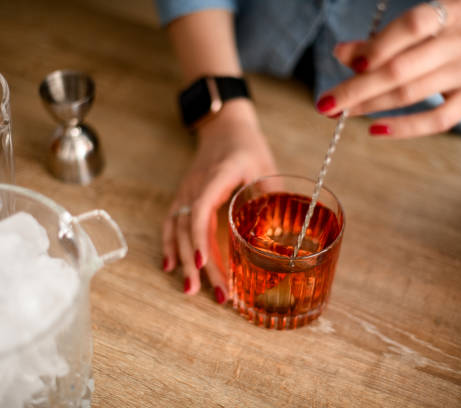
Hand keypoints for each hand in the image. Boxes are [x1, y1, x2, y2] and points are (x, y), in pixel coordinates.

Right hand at [162, 99, 276, 302]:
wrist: (224, 126)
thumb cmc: (247, 146)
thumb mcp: (265, 166)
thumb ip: (273, 196)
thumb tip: (291, 232)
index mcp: (217, 176)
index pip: (200, 210)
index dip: (200, 238)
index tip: (205, 264)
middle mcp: (196, 186)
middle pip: (189, 228)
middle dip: (198, 262)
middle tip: (214, 293)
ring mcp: (187, 191)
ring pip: (177, 229)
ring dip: (183, 260)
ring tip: (190, 290)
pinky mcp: (184, 196)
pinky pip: (171, 223)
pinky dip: (170, 246)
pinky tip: (171, 267)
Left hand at [318, 0, 460, 137]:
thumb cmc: (436, 32)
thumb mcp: (412, 27)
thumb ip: (376, 42)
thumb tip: (340, 53)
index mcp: (446, 13)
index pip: (411, 27)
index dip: (379, 46)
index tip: (349, 65)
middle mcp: (460, 41)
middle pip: (402, 69)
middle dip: (358, 88)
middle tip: (325, 103)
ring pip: (412, 94)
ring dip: (370, 106)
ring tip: (341, 113)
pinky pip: (437, 120)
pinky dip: (404, 128)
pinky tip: (375, 130)